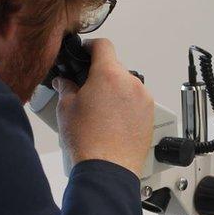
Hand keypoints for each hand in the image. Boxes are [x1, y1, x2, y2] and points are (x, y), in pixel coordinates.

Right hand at [53, 39, 153, 177]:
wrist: (107, 168)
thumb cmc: (89, 141)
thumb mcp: (66, 108)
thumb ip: (66, 87)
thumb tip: (64, 82)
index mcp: (109, 75)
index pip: (103, 45)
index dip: (91, 47)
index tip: (86, 53)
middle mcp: (130, 83)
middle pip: (115, 67)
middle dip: (100, 75)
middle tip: (86, 90)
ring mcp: (143, 99)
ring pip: (126, 85)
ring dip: (115, 91)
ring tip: (100, 111)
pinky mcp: (149, 115)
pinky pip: (136, 101)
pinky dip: (126, 105)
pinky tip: (112, 121)